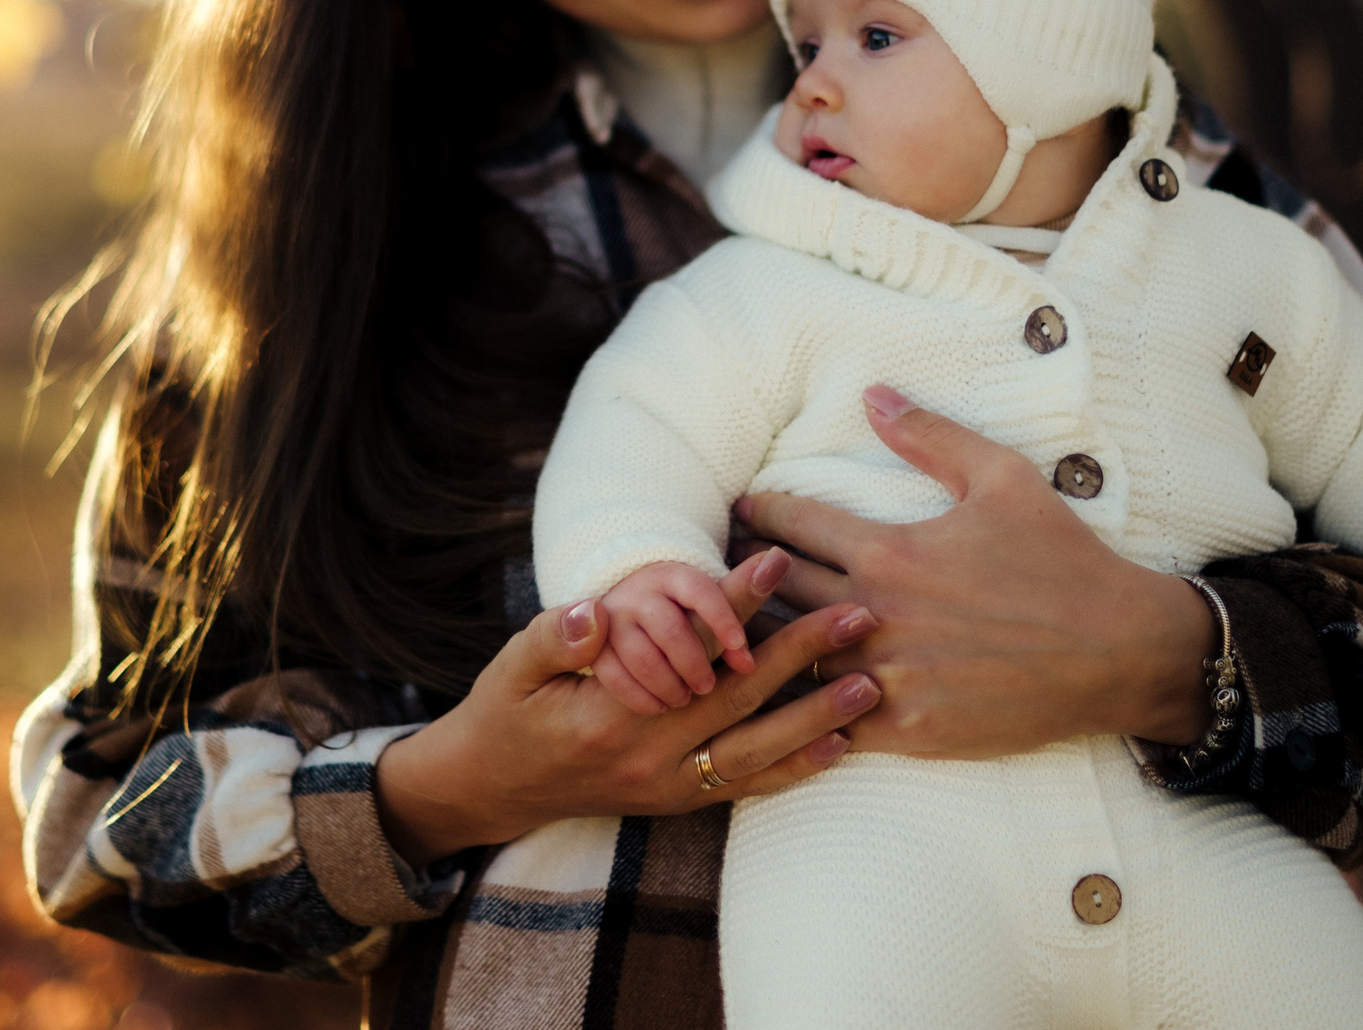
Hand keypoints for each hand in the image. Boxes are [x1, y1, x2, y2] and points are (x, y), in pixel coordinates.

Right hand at [374, 548, 882, 865]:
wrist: (492, 788)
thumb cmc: (506, 713)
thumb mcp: (511, 667)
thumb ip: (553, 637)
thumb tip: (593, 609)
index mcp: (609, 713)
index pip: (687, 650)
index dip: (735, 603)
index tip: (779, 561)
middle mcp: (648, 756)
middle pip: (740, 699)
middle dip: (803, 653)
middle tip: (860, 613)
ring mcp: (667, 786)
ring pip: (757, 751)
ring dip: (819, 716)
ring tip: (871, 682)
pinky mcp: (678, 801)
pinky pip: (746, 786)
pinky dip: (796, 768)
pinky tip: (841, 746)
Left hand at [731, 385, 1216, 757]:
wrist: (1120, 651)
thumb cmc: (1062, 559)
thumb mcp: (1002, 478)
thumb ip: (929, 435)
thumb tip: (872, 392)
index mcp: (890, 550)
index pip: (792, 524)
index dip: (759, 512)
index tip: (741, 508)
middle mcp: (877, 614)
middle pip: (777, 590)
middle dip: (744, 572)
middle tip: (717, 564)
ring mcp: (890, 677)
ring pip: (793, 660)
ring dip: (764, 641)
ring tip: (735, 630)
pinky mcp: (908, 730)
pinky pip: (830, 721)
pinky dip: (803, 706)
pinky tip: (785, 697)